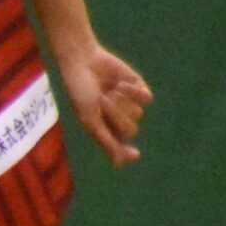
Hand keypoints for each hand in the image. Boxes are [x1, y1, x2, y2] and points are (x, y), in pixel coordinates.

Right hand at [57, 44, 151, 165]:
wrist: (82, 62)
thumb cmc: (79, 91)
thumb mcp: (89, 119)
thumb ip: (105, 141)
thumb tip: (119, 164)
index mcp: (104, 130)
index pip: (122, 149)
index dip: (127, 152)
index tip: (133, 154)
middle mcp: (119, 119)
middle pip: (131, 130)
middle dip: (116, 115)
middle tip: (101, 101)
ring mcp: (130, 104)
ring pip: (138, 114)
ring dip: (121, 102)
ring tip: (107, 90)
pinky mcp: (139, 89)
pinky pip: (146, 98)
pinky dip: (134, 92)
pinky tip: (121, 84)